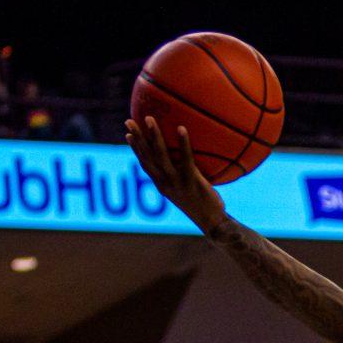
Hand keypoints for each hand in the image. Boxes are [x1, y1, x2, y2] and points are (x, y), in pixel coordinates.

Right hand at [125, 117, 225, 234]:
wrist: (214, 223)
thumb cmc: (206, 205)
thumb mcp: (190, 190)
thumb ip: (186, 175)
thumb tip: (189, 158)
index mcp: (162, 185)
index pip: (145, 164)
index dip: (136, 150)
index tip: (128, 135)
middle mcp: (165, 183)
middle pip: (146, 157)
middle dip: (136, 139)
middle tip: (129, 121)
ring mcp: (176, 182)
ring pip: (160, 156)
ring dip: (153, 136)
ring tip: (149, 119)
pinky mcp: (190, 181)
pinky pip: (186, 159)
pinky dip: (183, 143)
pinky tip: (182, 128)